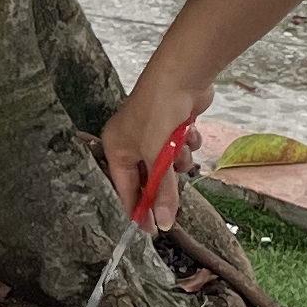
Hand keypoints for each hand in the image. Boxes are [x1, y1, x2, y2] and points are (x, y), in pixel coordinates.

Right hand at [101, 66, 212, 228]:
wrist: (181, 75)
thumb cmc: (158, 114)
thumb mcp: (158, 158)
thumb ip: (162, 192)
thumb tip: (164, 224)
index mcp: (116, 148)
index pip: (125, 188)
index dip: (139, 210)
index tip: (152, 231)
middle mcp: (131, 141)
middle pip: (149, 177)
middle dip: (164, 182)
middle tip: (175, 202)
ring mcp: (153, 132)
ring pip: (169, 163)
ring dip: (179, 161)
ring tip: (181, 148)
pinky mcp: (174, 124)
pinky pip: (181, 147)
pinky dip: (187, 143)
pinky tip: (190, 131)